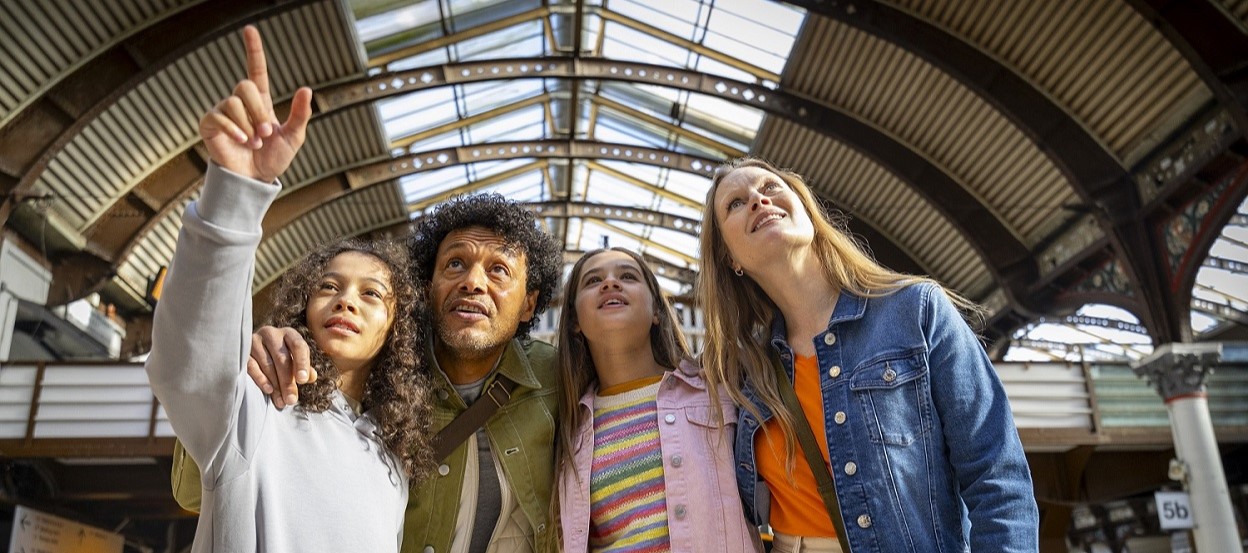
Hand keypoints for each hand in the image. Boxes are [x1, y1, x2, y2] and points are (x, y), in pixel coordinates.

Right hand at [198, 25, 312, 182]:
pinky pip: (219, 116)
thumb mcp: (294, 137)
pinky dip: (234, 129)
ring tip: (254, 142)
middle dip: (259, 110)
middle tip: (266, 132)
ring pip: (233, 102)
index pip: (256, 69)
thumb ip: (300, 114)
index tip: (249, 30)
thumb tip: (306, 89)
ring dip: (248, 124)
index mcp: (260, 101)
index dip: (253, 49)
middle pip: (245, 85)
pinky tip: (242, 141)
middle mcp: (240, 102)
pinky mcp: (210, 124)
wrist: (255, 181)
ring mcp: (224, 112)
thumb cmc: (273, 159)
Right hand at [246, 326, 316, 408]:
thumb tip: (311, 377)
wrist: (254, 350)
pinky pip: (251, 366)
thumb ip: (304, 368)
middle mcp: (272, 334)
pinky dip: (260, 379)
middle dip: (288, 381)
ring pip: (267, 364)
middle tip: (291, 400)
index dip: (302, 363)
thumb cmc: (280, 356)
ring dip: (276, 385)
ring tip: (281, 401)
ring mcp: (255, 341)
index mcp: (289, 334)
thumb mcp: (294, 359)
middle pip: (282, 358)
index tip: (303, 380)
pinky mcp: (242, 351)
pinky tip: (268, 390)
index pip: (298, 346)